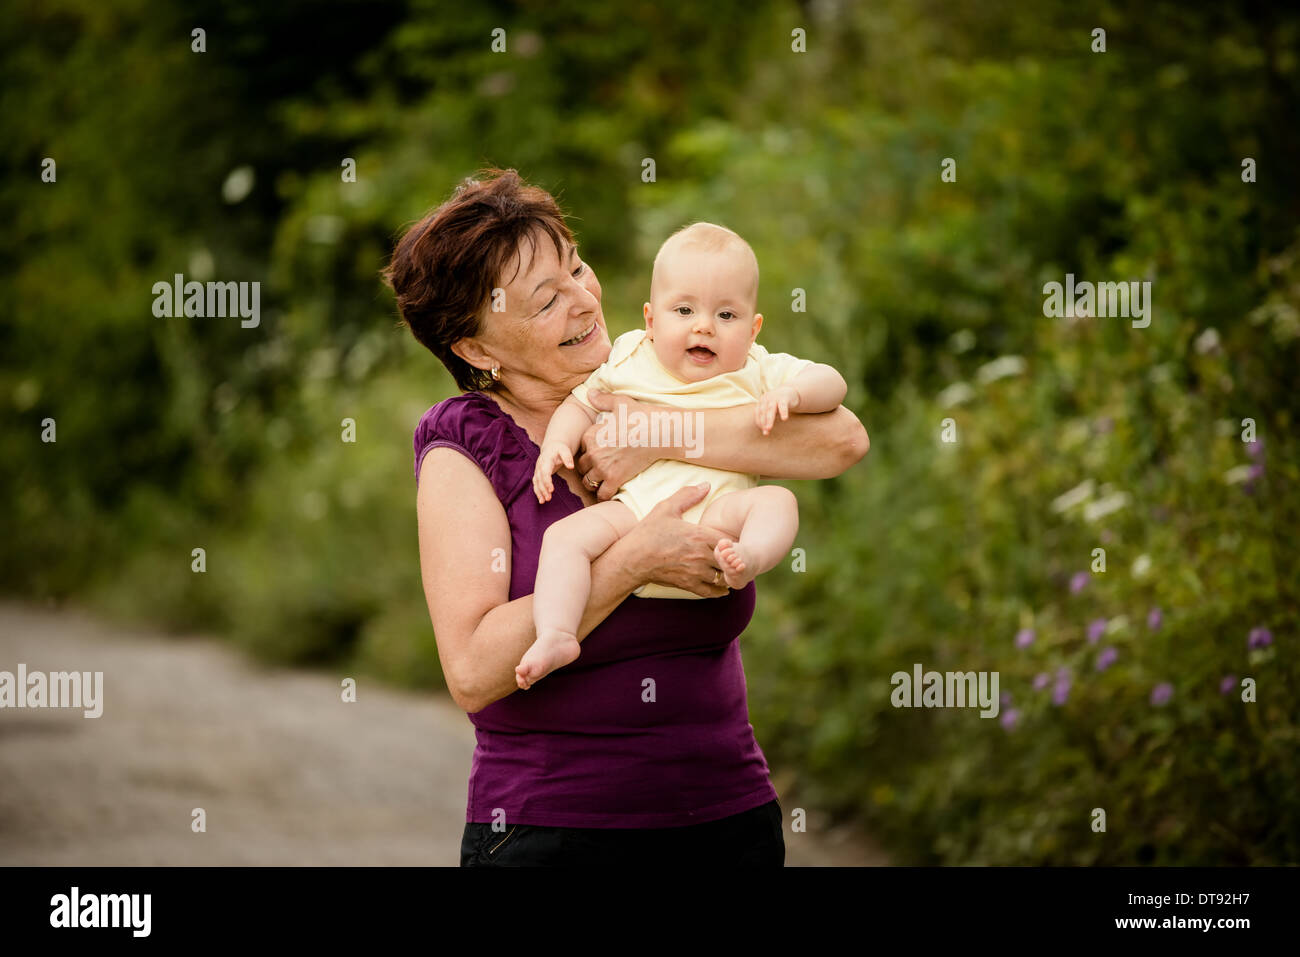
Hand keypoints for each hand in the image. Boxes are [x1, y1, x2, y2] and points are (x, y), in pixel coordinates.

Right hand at [533, 440, 573, 503]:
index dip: (547, 481)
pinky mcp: (538, 474)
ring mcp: (537, 470)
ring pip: (536, 482)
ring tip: (544, 501)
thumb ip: (568, 458)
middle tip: (549, 498)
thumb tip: (571, 466)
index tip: (551, 490)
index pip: (544, 472)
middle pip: (540, 479)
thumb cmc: (559, 449)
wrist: (552, 447)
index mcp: (545, 460)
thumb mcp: (565, 450)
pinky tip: (541, 500)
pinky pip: (536, 484)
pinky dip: (537, 492)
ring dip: (539, 492)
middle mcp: (539, 466)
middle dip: (543, 489)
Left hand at [575, 390, 660, 500]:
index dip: (590, 451)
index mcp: (591, 435)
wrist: (659, 433)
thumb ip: (603, 400)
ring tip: (602, 480)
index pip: (582, 448)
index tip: (600, 452)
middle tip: (601, 468)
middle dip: (589, 468)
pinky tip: (610, 489)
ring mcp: (603, 468)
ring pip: (588, 482)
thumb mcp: (620, 403)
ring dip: (593, 482)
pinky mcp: (615, 479)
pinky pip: (602, 493)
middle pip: (582, 466)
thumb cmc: (641, 416)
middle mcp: (594, 453)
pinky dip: (604, 494)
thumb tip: (590, 393)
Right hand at [618, 482, 730, 597]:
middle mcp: (700, 554)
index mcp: (698, 534)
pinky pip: (712, 591)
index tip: (731, 541)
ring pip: (723, 576)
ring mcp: (695, 572)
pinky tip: (722, 586)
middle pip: (729, 559)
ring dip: (727, 573)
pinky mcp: (688, 585)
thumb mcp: (666, 508)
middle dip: (733, 558)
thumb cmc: (648, 533)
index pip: (729, 540)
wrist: (631, 559)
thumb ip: (687, 495)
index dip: (733, 540)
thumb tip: (706, 485)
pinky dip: (719, 590)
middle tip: (736, 556)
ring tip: (729, 570)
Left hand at [755, 386, 800, 434]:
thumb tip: (765, 432)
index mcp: (762, 401)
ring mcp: (775, 397)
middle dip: (763, 422)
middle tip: (765, 432)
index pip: (758, 413)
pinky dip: (783, 412)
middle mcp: (766, 398)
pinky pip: (783, 405)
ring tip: (769, 428)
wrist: (789, 391)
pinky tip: (784, 419)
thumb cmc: (778, 404)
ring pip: (771, 409)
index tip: (763, 431)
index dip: (760, 422)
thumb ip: (768, 418)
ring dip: (769, 420)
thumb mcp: (771, 410)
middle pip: (763, 412)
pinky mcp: (784, 398)